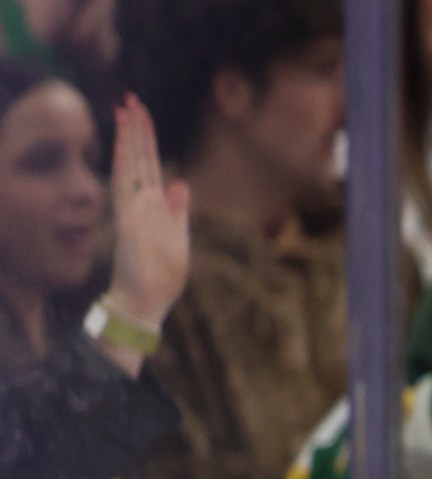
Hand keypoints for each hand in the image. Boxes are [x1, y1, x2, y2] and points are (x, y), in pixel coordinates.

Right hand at [105, 94, 189, 328]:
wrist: (146, 302)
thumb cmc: (160, 275)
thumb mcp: (178, 239)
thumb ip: (179, 212)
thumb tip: (182, 184)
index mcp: (154, 207)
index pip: (149, 164)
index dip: (145, 139)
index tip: (141, 112)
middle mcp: (140, 204)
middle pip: (138, 159)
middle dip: (135, 129)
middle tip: (130, 98)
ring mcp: (133, 212)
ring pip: (130, 169)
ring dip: (129, 141)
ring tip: (126, 112)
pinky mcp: (129, 225)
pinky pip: (125, 192)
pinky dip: (125, 170)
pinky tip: (125, 149)